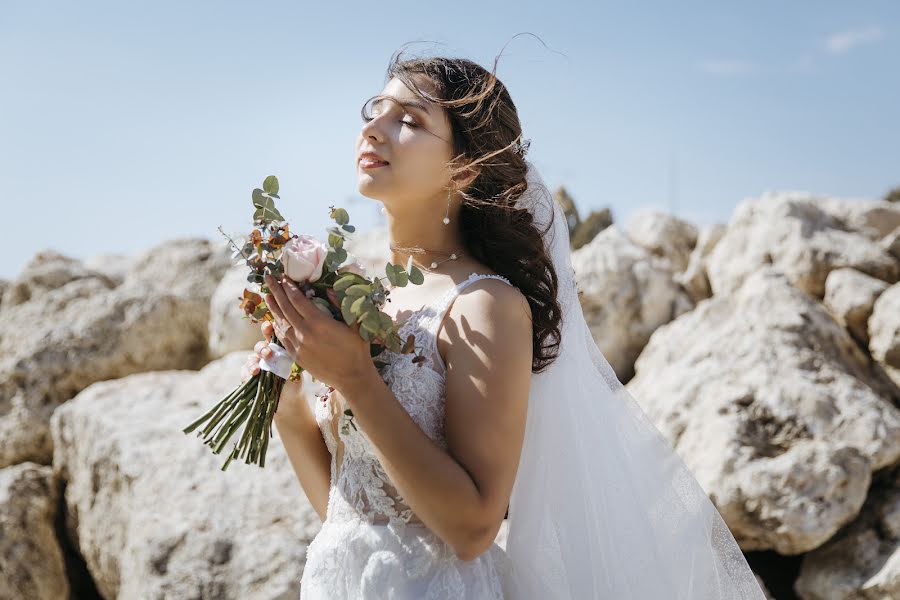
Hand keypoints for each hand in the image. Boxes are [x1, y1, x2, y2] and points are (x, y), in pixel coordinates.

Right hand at [240, 321, 305, 388]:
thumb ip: (290, 359)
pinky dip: (248, 372)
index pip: (271, 334)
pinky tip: (252, 375)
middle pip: (259, 346)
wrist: (289, 399)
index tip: (269, 327)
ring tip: (257, 369)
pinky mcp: (249, 376)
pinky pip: (245, 370)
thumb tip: (290, 349)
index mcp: (278, 348)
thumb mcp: (295, 369)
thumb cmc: (294, 381)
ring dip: (254, 362)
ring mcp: (257, 365)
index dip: (268, 329)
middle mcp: (266, 354)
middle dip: (262, 348)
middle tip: (268, 354)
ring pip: (251, 358)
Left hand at [264, 273, 374, 393]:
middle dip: (276, 291)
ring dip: (273, 307)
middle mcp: (304, 332)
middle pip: (285, 307)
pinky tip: (274, 320)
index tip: (283, 276)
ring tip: (267, 295)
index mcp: (319, 322)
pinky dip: (277, 326)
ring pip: (281, 322)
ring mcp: (298, 345)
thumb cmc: (357, 350)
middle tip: (268, 278)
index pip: (298, 300)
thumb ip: (341, 305)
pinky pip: (282, 338)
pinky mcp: (296, 356)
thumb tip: (329, 290)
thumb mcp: (354, 324)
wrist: (352, 378)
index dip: (289, 287)